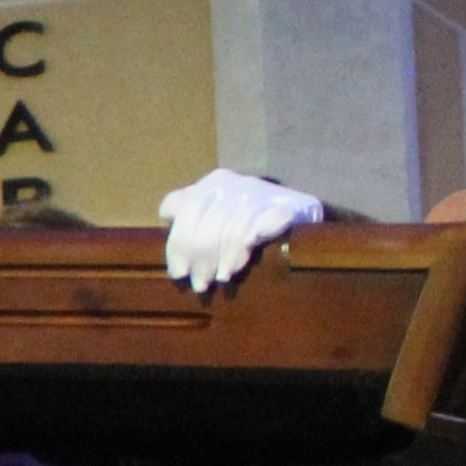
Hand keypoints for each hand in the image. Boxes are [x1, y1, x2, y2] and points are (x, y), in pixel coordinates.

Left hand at [159, 169, 326, 293]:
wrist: (297, 207)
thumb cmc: (246, 214)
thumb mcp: (214, 208)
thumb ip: (188, 207)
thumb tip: (167, 212)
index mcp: (216, 181)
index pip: (189, 212)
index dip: (179, 245)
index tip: (178, 273)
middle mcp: (240, 183)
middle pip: (211, 225)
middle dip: (203, 259)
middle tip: (200, 284)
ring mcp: (267, 193)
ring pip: (237, 228)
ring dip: (227, 257)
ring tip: (222, 278)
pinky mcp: (293, 206)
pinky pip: (272, 219)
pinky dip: (260, 231)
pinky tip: (251, 245)